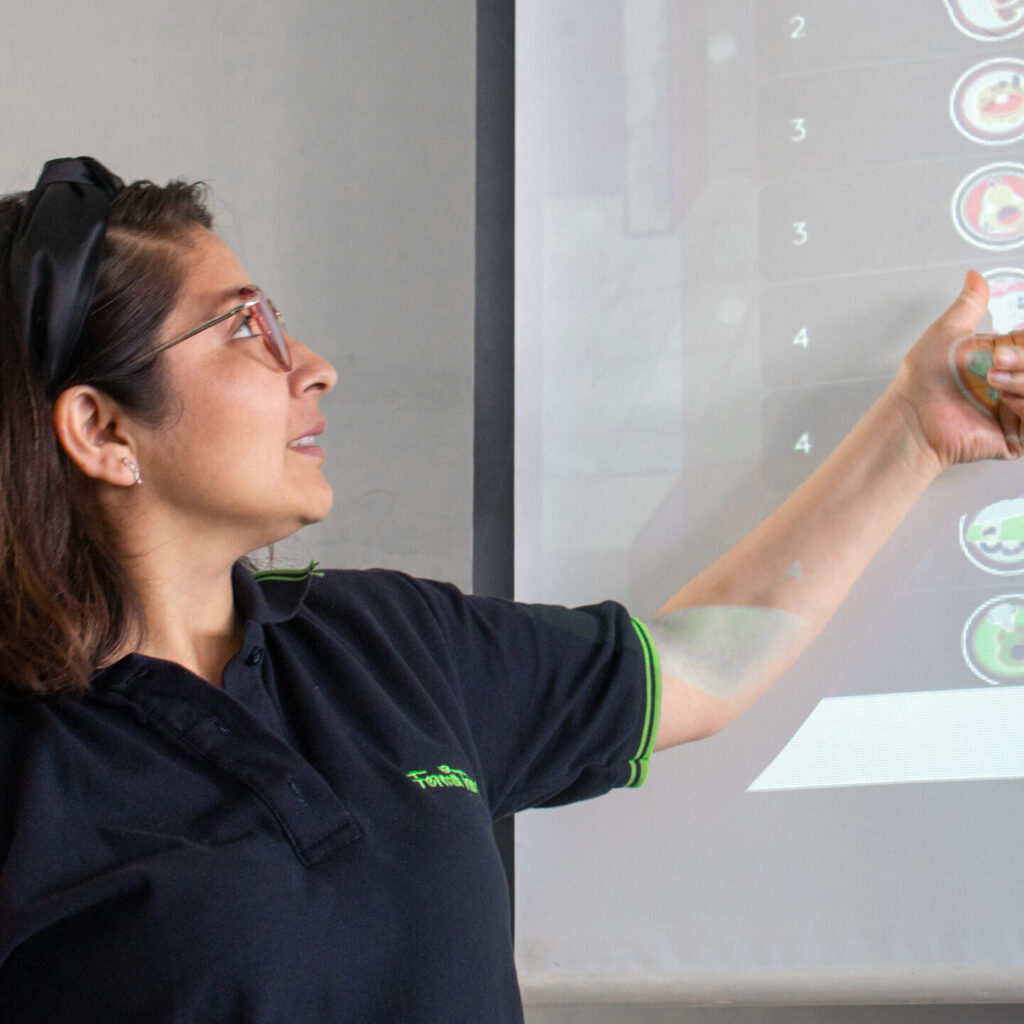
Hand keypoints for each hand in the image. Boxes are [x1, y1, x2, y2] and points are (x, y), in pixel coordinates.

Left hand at [889, 270, 1023, 472]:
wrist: (913, 417)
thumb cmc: (922, 381)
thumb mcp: (947, 333)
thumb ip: (968, 305)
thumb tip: (974, 276)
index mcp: (1007, 359)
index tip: (1004, 350)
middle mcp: (1016, 383)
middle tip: (995, 366)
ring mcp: (1018, 410)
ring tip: (994, 384)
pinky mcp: (1020, 436)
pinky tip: (1005, 402)